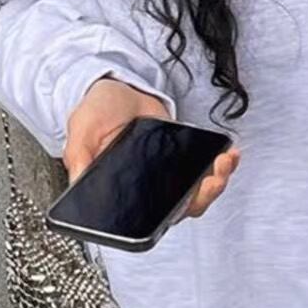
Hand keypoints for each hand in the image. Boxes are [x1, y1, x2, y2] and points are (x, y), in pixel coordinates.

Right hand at [63, 76, 240, 219]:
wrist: (119, 89)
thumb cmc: (97, 113)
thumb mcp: (81, 131)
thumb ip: (79, 156)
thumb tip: (79, 184)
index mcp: (121, 191)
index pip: (145, 218)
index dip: (165, 217)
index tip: (180, 205)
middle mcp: (147, 190)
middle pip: (178, 209)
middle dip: (201, 197)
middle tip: (211, 181)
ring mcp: (168, 177)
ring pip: (196, 194)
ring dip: (215, 183)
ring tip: (222, 163)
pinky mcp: (184, 160)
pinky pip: (205, 172)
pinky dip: (220, 165)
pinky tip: (228, 153)